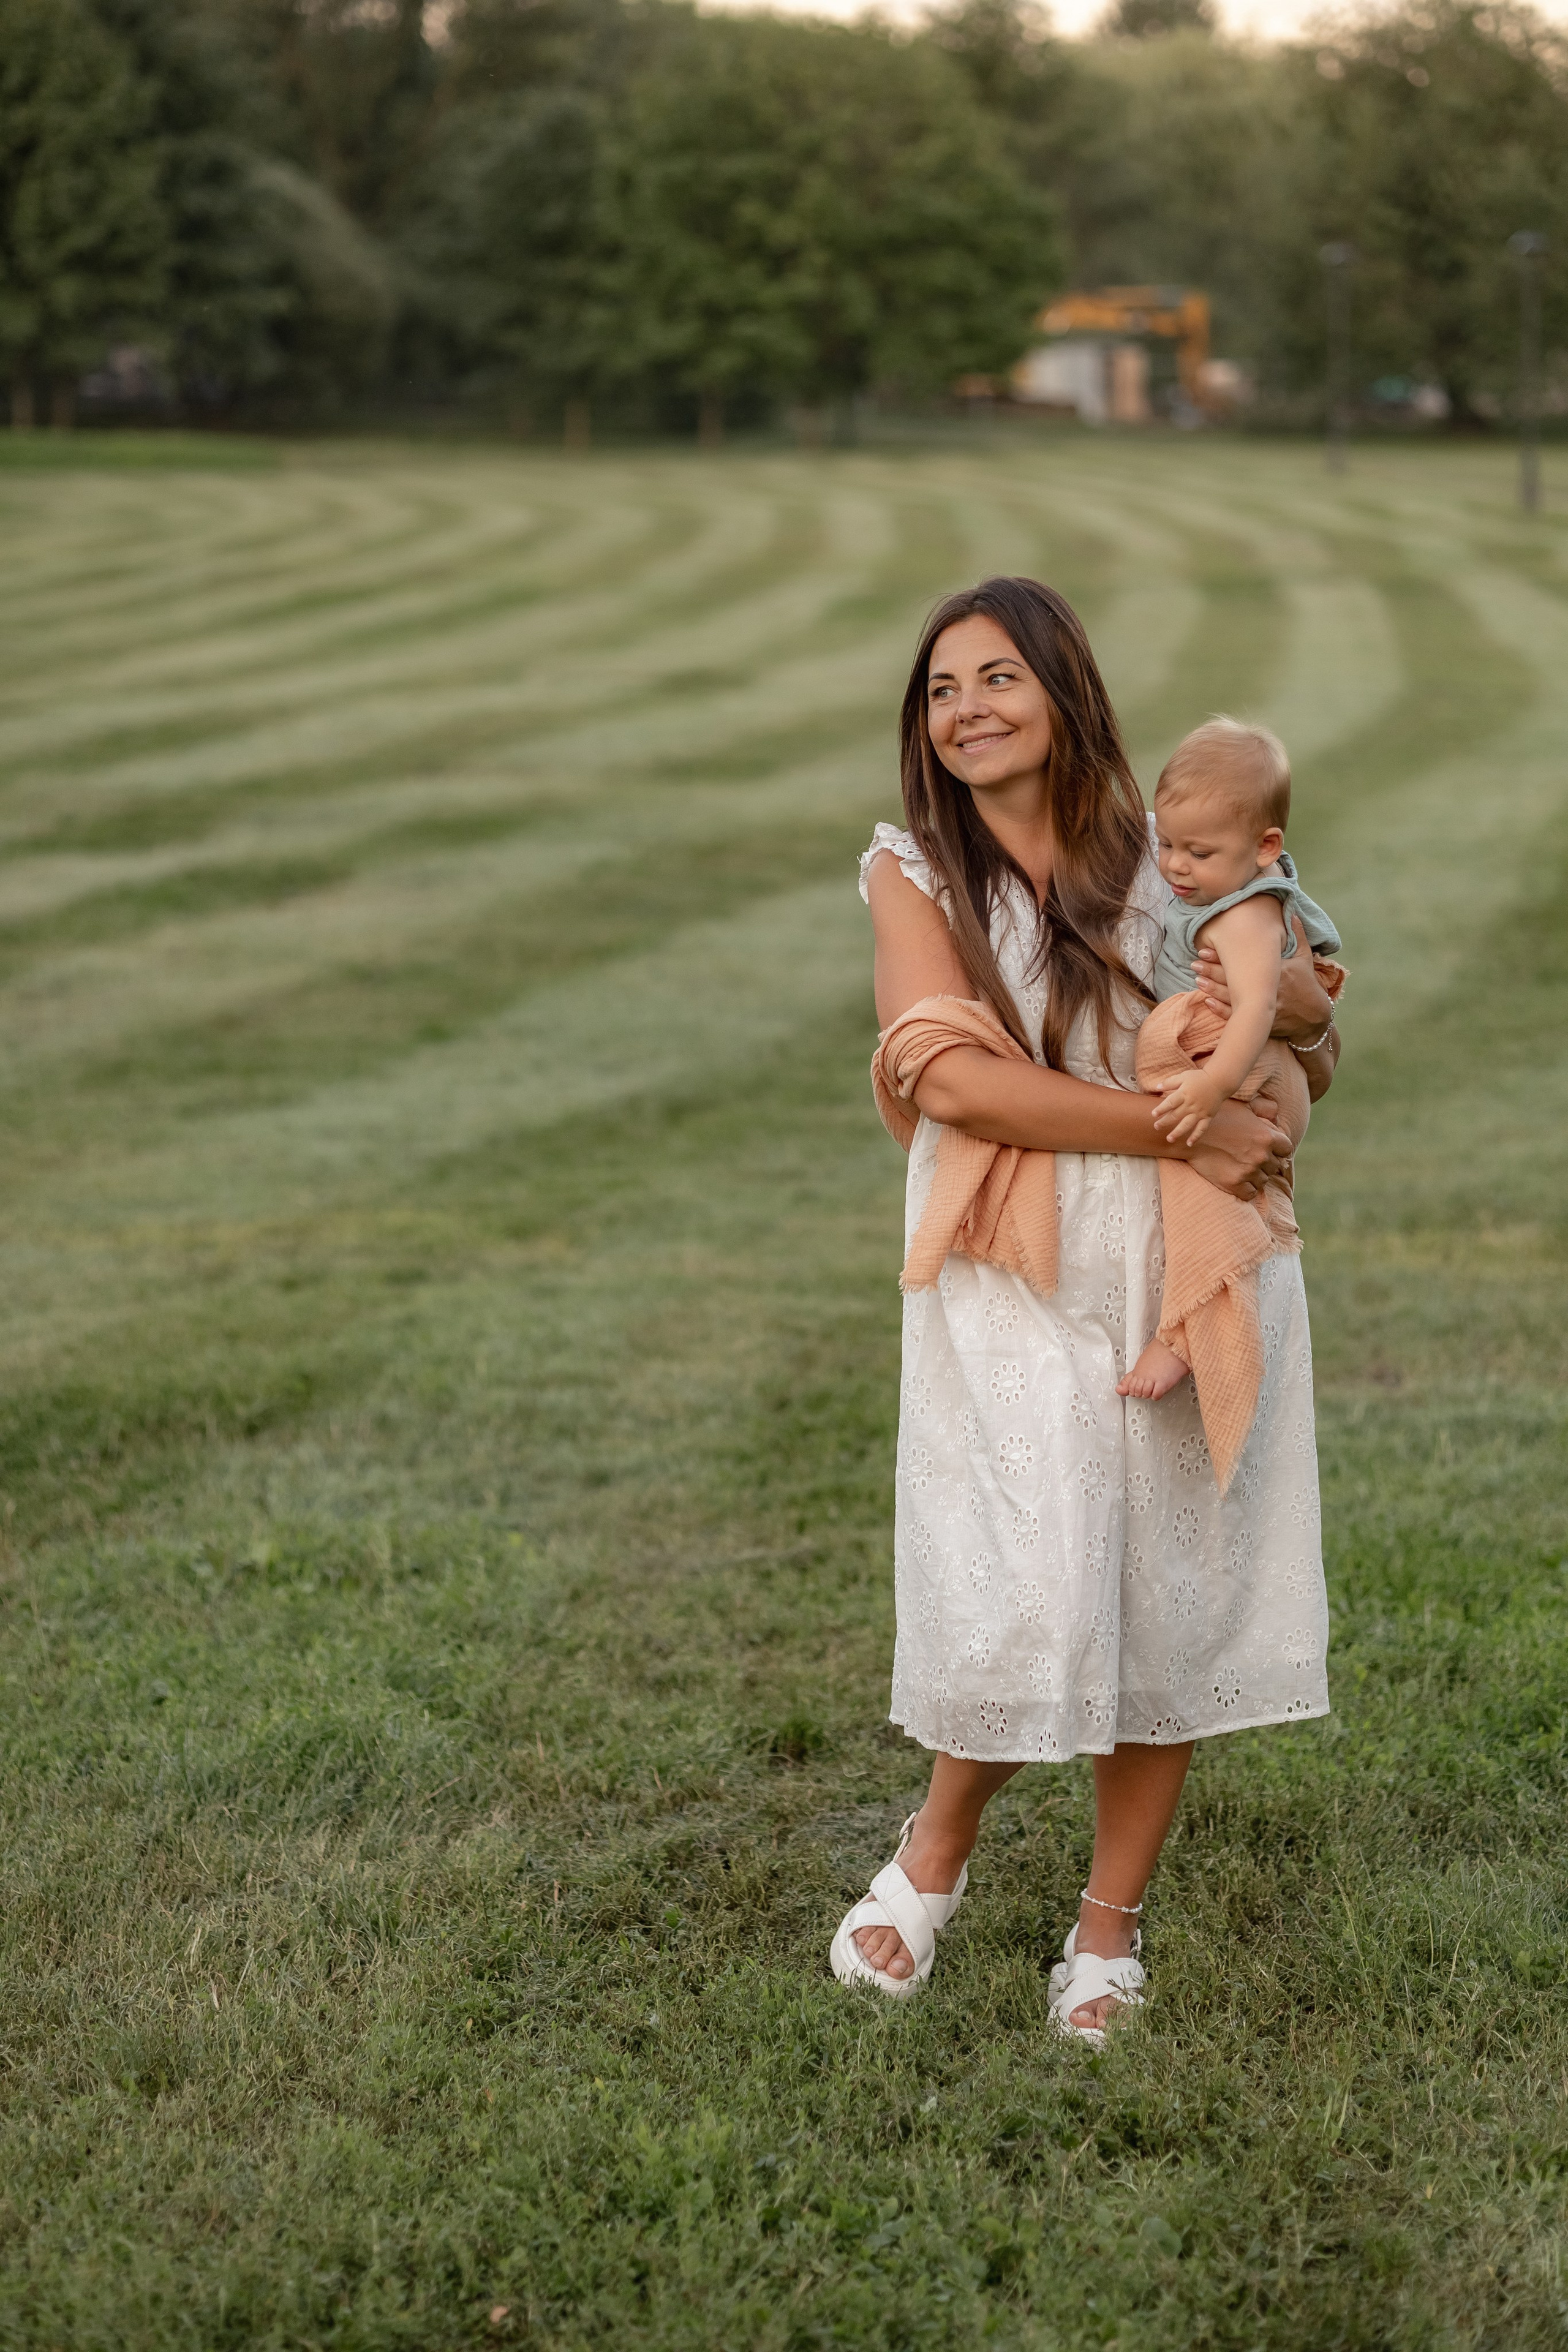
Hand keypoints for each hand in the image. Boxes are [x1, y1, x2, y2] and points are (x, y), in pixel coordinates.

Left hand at [1151, 1072, 1218, 1145]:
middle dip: (1165, 1122)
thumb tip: (1156, 1087)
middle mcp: (1191, 1104)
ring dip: (1178, 1132)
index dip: (1161, 1109)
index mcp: (1184, 1093)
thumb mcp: (1183, 1076)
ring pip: (1187, 1124)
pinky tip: (1189, 1144)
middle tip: (1156, 1127)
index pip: (1170, 1103)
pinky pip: (1201, 1128)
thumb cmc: (1199, 1078)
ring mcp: (1200, 1112)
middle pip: (1176, 1115)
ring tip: (1169, 1139)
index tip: (1153, 1114)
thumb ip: (1169, 1082)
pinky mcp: (1207, 1117)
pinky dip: (1196, 1136)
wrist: (1219, 1081)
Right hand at [1184, 1095, 1290, 1199]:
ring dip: (1256, 1176)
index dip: (1278, 1149)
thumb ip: (1265, 1109)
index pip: (1286, 1149)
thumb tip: (1276, 1115)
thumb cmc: (1217, 1116)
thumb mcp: (1244, 1106)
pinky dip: (1246, 1189)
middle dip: (1265, 1162)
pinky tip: (1238, 1180)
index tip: (1268, 1149)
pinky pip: (1250, 1193)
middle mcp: (1261, 1155)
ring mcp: (1248, 1171)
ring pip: (1263, 1180)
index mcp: (1267, 1137)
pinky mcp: (1234, 1184)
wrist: (1189, 1134)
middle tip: (1249, 1157)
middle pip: (1274, 1166)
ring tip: (1242, 1167)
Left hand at [1193, 917, 1332, 1046]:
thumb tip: (1291, 912)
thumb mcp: (1305, 959)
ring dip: (1213, 989)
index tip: (1206, 950)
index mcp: (1277, 971)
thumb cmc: (1308, 985)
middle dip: (1213, 971)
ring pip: (1232, 998)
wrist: (1314, 1018)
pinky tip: (1207, 1002)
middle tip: (1195, 963)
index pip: (1245, 962)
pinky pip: (1237, 1017)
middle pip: (1235, 979)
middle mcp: (1268, 989)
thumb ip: (1298, 935)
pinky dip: (1221, 1010)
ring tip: (1197, 980)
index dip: (1224, 956)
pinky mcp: (1260, 1021)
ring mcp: (1263, 1007)